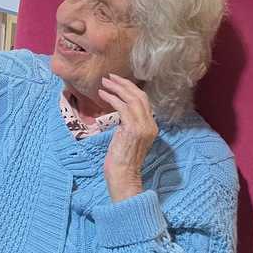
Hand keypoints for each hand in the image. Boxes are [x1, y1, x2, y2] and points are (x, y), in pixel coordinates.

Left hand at [98, 73, 158, 202]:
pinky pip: (123, 107)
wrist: (123, 175)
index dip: (130, 88)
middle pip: (140, 96)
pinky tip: (102, 94)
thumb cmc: (121, 159)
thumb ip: (128, 124)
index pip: (143, 101)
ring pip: (132, 99)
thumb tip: (119, 110)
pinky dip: (112, 98)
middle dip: (124, 84)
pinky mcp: (132, 129)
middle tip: (109, 77)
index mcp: (151, 126)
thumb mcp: (127, 137)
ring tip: (104, 82)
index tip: (117, 81)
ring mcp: (143, 127)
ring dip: (116, 88)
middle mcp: (150, 125)